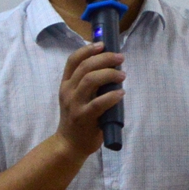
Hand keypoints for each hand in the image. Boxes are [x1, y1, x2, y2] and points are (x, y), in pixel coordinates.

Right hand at [56, 43, 124, 157]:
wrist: (69, 144)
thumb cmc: (77, 119)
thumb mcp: (75, 97)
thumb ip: (86, 83)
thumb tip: (109, 67)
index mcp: (66, 84)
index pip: (73, 60)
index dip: (87, 49)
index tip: (102, 44)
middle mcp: (68, 91)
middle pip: (85, 66)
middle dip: (104, 58)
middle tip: (120, 58)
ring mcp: (75, 104)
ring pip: (90, 80)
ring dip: (109, 74)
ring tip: (122, 75)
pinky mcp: (84, 118)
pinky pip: (99, 103)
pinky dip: (112, 96)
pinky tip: (121, 93)